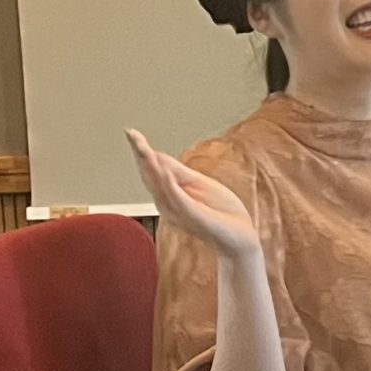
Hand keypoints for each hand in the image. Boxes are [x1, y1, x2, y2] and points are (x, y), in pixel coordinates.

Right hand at [128, 131, 258, 262]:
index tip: (131, 133)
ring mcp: (179, 211)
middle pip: (150, 176)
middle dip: (140, 155)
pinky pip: (178, 199)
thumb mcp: (199, 183)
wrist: (239, 237)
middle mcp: (168, 204)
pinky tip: (165, 171)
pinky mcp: (193, 217)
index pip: (152, 170)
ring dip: (151, 166)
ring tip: (142, 147)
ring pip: (160, 186)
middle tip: (131, 135)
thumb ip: (178, 172)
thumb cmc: (221, 212)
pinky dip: (170, 185)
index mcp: (169, 195)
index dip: (142, 151)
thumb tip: (156, 155)